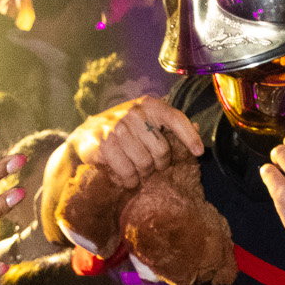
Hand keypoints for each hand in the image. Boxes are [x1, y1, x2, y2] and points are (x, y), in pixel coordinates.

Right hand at [65, 96, 204, 193]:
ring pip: (144, 163)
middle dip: (158, 164)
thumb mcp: (147, 120)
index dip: (189, 136)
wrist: (86, 134)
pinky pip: (128, 172)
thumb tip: (198, 130)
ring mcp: (117, 129)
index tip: (198, 152)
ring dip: (142, 173)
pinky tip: (127, 178)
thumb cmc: (124, 129)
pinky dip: (129, 180)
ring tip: (137, 172)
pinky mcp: (105, 146)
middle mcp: (134, 113)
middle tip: (150, 166)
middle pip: (161, 150)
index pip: (175, 118)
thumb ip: (169, 125)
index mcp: (148, 105)